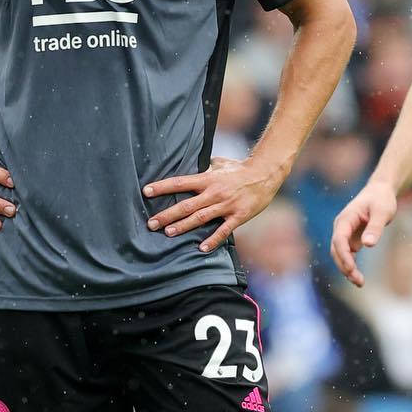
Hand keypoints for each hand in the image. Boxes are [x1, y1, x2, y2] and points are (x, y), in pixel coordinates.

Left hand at [143, 157, 281, 253]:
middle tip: (151, 223)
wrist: (265, 174)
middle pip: (186, 205)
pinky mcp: (239, 216)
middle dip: (167, 215)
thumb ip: (204, 166)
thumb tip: (192, 163)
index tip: (146, 191)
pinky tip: (201, 248)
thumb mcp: (220, 163)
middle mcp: (214, 192)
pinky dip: (213, 240)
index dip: (162, 187)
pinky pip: (224, 230)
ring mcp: (226, 205)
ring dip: (183, 226)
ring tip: (168, 233)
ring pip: (201, 218)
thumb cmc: (240, 168)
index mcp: (207, 179)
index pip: (180, 183)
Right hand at [330, 178, 398, 286]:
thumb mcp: (382, 212)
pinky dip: (351, 266)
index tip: (352, 268)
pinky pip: (347, 255)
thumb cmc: (381, 199)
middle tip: (358, 281)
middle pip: (336, 250)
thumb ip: (375, 227)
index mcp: (345, 219)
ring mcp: (344, 234)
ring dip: (346, 269)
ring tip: (360, 283)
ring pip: (339, 255)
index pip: (339, 240)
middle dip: (345, 266)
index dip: (343, 255)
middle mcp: (341, 227)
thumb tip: (368, 245)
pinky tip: (358, 277)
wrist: (380, 192)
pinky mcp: (351, 239)